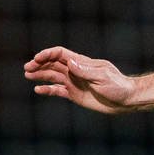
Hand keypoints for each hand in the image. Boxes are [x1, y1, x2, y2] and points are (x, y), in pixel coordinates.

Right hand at [24, 47, 144, 113]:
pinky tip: (38, 89)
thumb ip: (85, 71)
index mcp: (82, 62)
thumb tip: (70, 62)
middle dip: (40, 64)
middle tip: (27, 68)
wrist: (125, 100)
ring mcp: (74, 82)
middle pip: (53, 64)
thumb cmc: (117, 86)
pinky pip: (58, 90)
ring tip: (27, 75)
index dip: (48, 54)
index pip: (60, 54)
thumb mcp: (103, 77)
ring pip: (53, 76)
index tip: (37, 59)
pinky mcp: (74, 94)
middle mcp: (75, 70)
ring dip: (40, 75)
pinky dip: (48, 89)